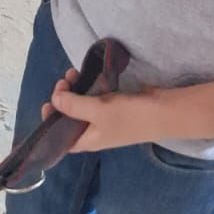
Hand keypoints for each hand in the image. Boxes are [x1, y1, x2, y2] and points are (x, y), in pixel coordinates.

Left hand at [46, 68, 160, 153]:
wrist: (164, 112)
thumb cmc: (129, 116)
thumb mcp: (97, 111)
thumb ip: (73, 106)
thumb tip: (54, 100)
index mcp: (87, 140)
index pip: (60, 138)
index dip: (50, 123)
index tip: (48, 103)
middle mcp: (94, 132)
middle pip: (70, 117)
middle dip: (63, 99)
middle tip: (64, 81)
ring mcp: (105, 119)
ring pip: (82, 105)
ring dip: (75, 90)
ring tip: (73, 73)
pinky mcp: (115, 107)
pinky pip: (95, 98)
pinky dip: (88, 87)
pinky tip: (86, 75)